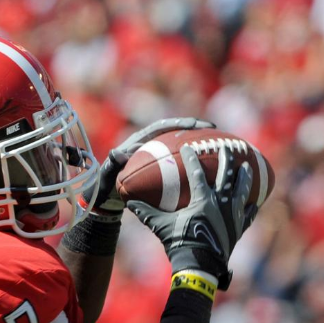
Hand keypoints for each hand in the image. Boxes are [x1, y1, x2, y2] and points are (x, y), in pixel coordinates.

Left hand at [88, 117, 215, 214]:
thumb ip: (111, 163)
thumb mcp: (107, 174)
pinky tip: (207, 176)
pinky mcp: (162, 172)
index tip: (195, 124)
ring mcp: (158, 160)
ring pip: (181, 150)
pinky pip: (179, 168)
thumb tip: (117, 153)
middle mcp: (151, 147)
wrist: (107, 197)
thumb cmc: (105, 184)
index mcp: (140, 141)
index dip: (179, 123)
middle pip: (177, 135)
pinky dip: (191, 170)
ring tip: (217, 149)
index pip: (162, 127)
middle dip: (196, 131)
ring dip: (198, 148)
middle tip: (214, 132)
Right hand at [128, 145, 257, 289]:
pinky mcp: (238, 228)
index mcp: (202, 200)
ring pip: (241, 190)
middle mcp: (220, 203)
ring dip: (244, 177)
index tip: (190, 147)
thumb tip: (130, 201)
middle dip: (226, 159)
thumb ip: (146, 212)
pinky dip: (250, 206)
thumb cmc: (179, 243)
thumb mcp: (160, 226)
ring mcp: (232, 215)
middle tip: (227, 147)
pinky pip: (247, 214)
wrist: (199, 266)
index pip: (197, 173)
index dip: (192, 159)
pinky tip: (255, 201)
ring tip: (247, 166)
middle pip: (226, 175)